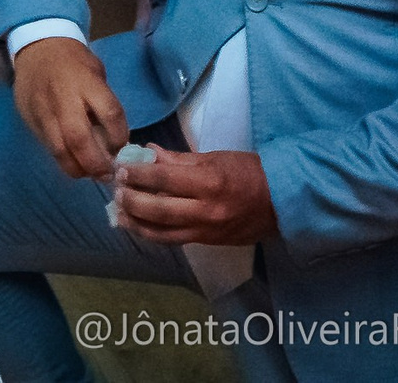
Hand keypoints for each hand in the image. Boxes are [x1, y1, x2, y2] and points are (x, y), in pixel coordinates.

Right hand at [11, 36, 129, 180]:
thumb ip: (103, 102)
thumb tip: (115, 138)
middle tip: (107, 173)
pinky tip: (74, 164)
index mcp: (86, 82)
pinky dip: (63, 160)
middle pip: (79, 139)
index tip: (123, 148)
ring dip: (77, 169)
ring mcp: (43, 112)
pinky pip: (48, 148)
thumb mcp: (95, 72)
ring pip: (59, 150)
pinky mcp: (31, 121)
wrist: (37, 48)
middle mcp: (63, 99)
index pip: (109, 113)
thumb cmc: (74, 60)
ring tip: (90, 174)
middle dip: (95, 162)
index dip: (119, 136)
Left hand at [111, 145, 279, 245]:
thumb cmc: (250, 172)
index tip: (122, 168)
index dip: (139, 173)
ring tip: (118, 212)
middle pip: (157, 209)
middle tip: (116, 189)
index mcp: (209, 182)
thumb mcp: (216, 157)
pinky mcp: (205, 243)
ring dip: (135, 222)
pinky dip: (151, 234)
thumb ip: (180, 159)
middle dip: (131, 199)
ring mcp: (205, 230)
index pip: (164, 178)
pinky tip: (138, 226)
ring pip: (160, 232)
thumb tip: (150, 153)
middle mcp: (205, 210)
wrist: (281, 202)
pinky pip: (172, 240)